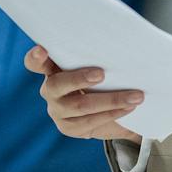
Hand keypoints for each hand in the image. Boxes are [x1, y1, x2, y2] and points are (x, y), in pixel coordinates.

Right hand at [25, 45, 143, 141]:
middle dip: (79, 78)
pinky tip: (128, 108)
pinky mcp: (68, 127)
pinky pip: (90, 121)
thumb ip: (98, 57)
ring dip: (111, 100)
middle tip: (101, 74)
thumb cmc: (101, 80)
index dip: (35, 57)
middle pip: (57, 85)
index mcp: (52, 69)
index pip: (35, 63)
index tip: (41, 50)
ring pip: (80, 106)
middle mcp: (50, 90)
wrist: (107, 112)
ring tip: (135, 96)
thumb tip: (124, 43)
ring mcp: (57, 110)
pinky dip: (112, 113)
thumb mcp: (97, 66)